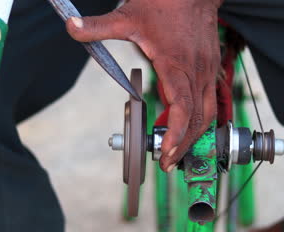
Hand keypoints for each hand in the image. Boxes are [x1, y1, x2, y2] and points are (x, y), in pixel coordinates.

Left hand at [66, 0, 222, 171]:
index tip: (165, 153)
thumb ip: (98, 26)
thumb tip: (71, 27)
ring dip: (195, 136)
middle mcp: (196, 71)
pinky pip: (212, 101)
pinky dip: (201, 120)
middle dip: (184, 145)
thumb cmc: (163, 2)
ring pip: (209, 112)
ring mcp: (207, 70)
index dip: (177, 134)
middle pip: (199, 119)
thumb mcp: (127, 15)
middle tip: (167, 163)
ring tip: (176, 151)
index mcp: (176, 63)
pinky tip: (189, 128)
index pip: (183, 107)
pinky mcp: (211, 68)